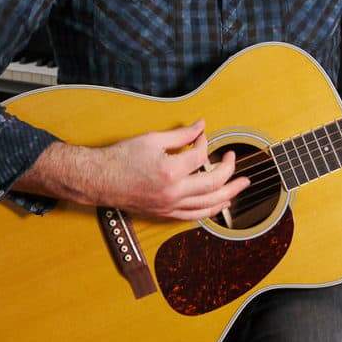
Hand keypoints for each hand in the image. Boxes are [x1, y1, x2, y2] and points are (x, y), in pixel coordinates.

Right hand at [96, 119, 249, 219]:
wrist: (99, 180)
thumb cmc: (121, 158)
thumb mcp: (152, 139)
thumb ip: (181, 134)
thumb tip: (201, 126)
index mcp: (170, 171)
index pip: (200, 155)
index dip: (205, 142)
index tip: (202, 135)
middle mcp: (173, 192)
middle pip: (213, 183)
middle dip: (229, 169)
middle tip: (234, 158)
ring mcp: (170, 206)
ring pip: (208, 204)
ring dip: (228, 194)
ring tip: (241, 185)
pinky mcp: (165, 214)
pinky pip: (194, 216)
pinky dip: (210, 210)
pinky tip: (220, 204)